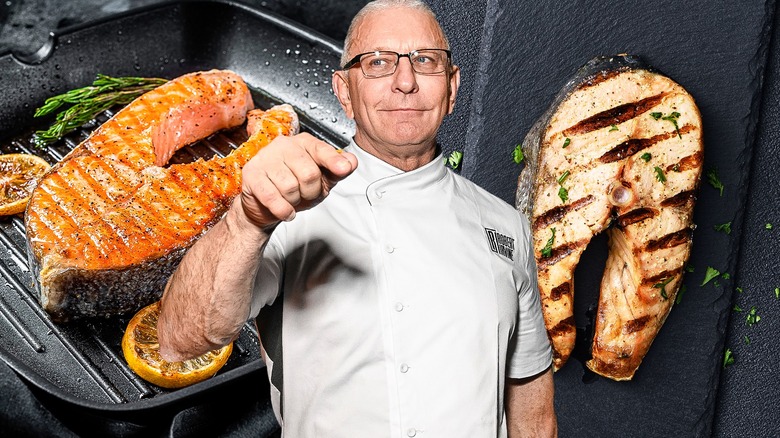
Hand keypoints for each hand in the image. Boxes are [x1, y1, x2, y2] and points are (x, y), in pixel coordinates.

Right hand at [239, 132, 356, 228]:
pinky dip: (283, 210)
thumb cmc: (293, 188)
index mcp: (303, 143)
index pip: (321, 150)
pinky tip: (285, 210)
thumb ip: (337, 171)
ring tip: (291, 199)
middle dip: (311, 192)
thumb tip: (351, 162)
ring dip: (295, 202)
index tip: (344, 169)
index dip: (333, 161)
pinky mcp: (252, 175)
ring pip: (290, 187)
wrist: (264, 205)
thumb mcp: (321, 180)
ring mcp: (265, 158)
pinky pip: (273, 198)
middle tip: (305, 195)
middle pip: (309, 173)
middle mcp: (284, 146)